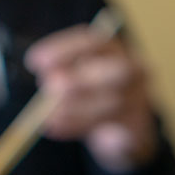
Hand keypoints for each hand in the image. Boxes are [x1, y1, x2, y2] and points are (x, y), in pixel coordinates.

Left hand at [25, 25, 157, 173]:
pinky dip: (80, 125)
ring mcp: (140, 98)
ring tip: (48, 116)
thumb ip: (60, 76)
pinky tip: (56, 128)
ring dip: (77, 109)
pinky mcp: (137, 125)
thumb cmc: (91, 96)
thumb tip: (49, 81)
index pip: (93, 42)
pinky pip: (111, 125)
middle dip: (81, 78)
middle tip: (51, 87)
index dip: (63, 50)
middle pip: (118, 70)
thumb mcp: (72, 79)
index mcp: (112, 50)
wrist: (122, 132)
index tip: (35, 62)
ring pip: (114, 102)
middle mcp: (133, 69)